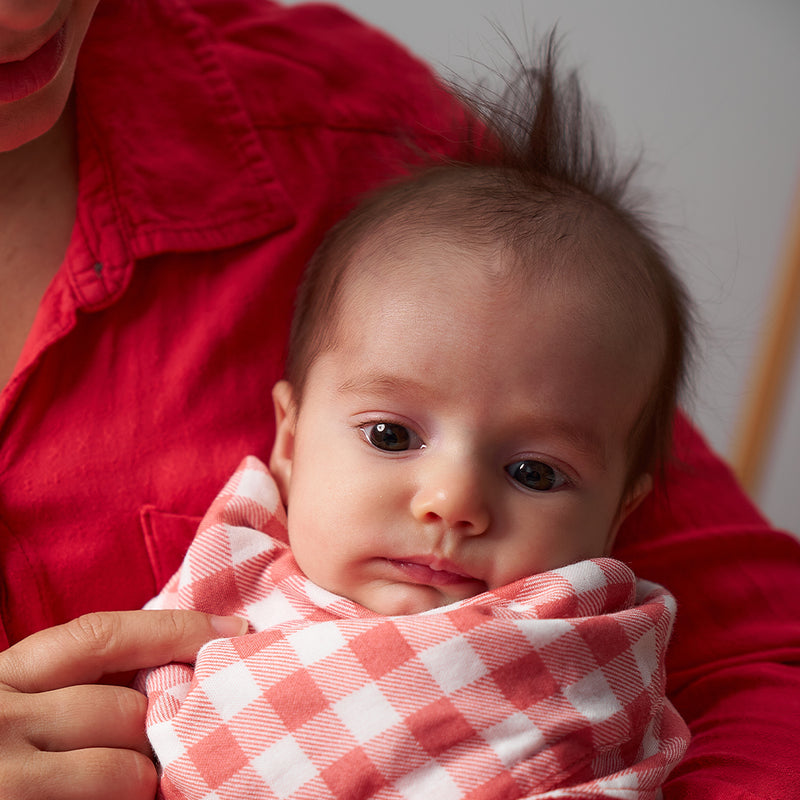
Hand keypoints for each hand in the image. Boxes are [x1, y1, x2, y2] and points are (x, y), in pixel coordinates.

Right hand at [0, 610, 246, 799]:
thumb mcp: (15, 701)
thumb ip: (72, 681)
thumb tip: (171, 659)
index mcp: (1, 678)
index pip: (100, 636)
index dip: (173, 629)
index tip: (231, 628)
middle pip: (123, 709)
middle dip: (155, 727)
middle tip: (168, 737)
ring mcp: (4, 782)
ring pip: (123, 773)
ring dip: (142, 782)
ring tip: (135, 784)